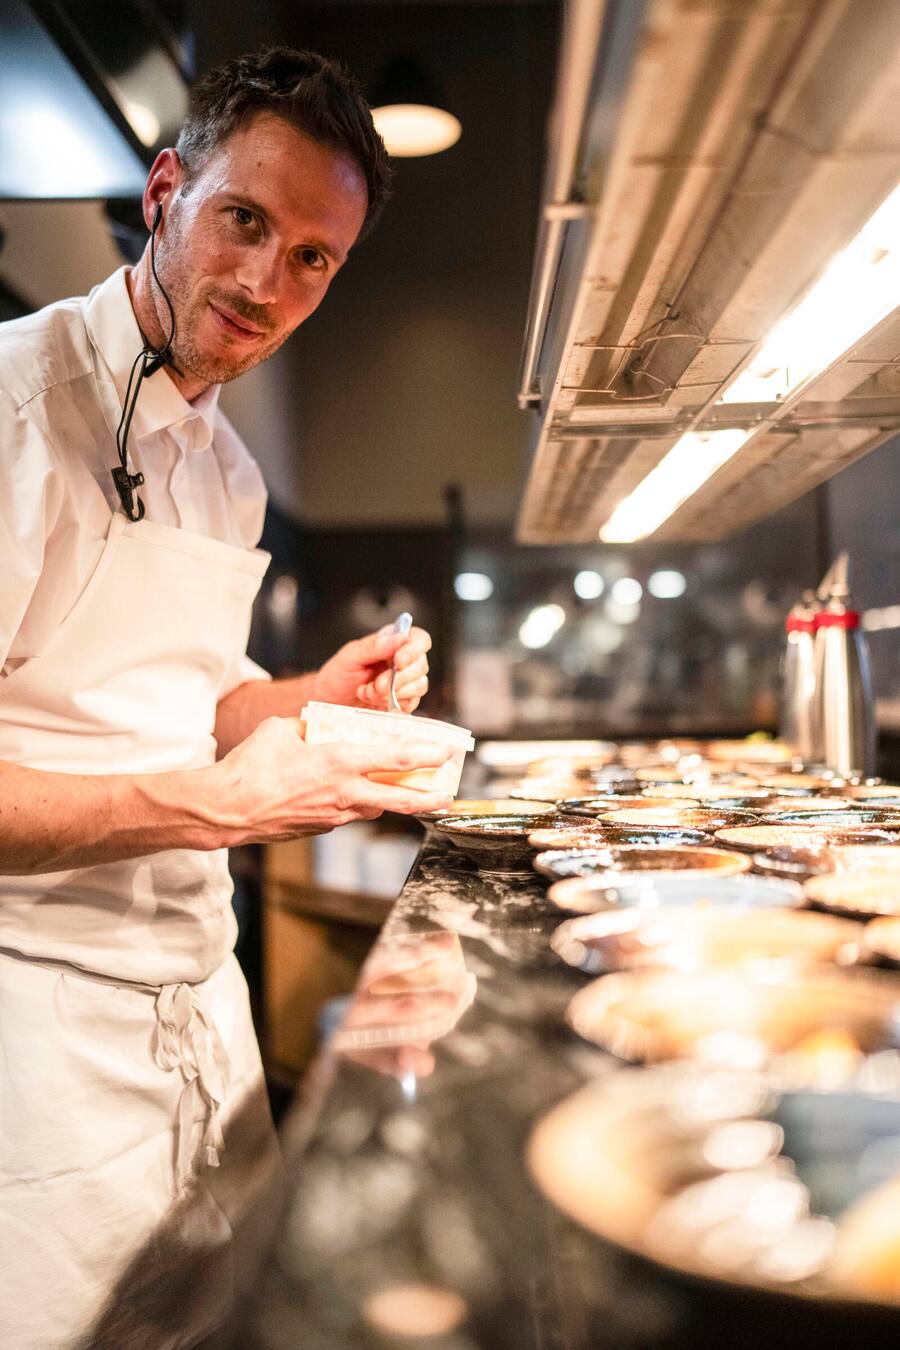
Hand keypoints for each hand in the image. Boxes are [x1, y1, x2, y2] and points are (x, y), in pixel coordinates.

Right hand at [211, 716, 452, 843]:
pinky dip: (358, 804)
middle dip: (429, 796)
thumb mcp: (282, 729)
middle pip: (400, 799)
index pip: (395, 759)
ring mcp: (334, 815)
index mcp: (339, 762)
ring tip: (408, 792)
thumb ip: (309, 726)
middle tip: (449, 794)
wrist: (227, 811)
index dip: (426, 754)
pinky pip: (349, 814)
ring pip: (374, 807)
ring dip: (392, 800)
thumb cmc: (250, 767)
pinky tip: (355, 795)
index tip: (445, 751)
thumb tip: (318, 725)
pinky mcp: (321, 828)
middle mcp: (344, 792)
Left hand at [313, 625, 431, 712]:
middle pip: (421, 665)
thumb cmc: (338, 676)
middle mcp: (403, 661)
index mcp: (392, 642)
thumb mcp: (349, 656)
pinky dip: (394, 704)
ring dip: (393, 692)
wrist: (330, 702)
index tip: (399, 661)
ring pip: (419, 685)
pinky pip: (412, 703)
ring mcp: (405, 682)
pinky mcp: (403, 701)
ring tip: (369, 692)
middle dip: (399, 678)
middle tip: (377, 684)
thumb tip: (399, 638)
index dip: (414, 650)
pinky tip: (375, 700)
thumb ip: (373, 646)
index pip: (418, 639)